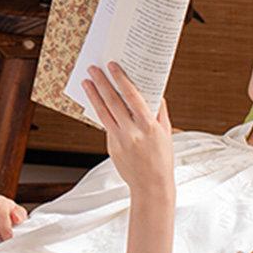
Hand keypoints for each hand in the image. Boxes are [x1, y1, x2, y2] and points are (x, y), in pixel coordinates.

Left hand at [82, 61, 174, 194]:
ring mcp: (119, 140)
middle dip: (102, 83)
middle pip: (113, 102)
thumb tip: (154, 92)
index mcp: (148, 126)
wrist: (151, 186)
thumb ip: (159, 112)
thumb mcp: (166, 133)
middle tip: (94, 69)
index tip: (113, 67)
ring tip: (87, 82)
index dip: (121, 80)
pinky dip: (101, 112)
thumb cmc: (162, 159)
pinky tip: (97, 102)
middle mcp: (132, 132)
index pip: (132, 97)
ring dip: (93, 95)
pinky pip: (106, 126)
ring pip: (103, 113)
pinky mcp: (111, 147)